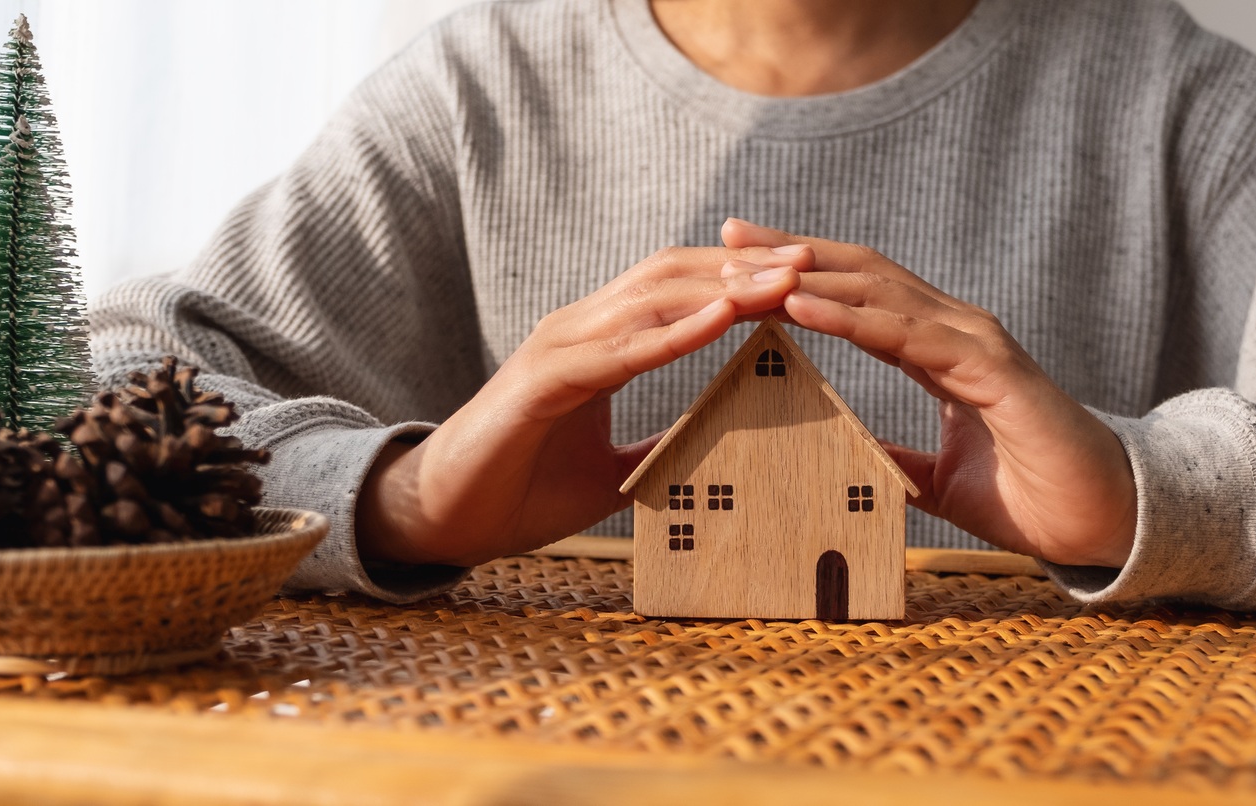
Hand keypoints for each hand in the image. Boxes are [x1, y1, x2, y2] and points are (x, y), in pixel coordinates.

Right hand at [359, 244, 813, 566]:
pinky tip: (722, 319)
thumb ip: (664, 446)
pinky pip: (620, 350)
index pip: (681, 292)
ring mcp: (560, 349)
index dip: (741, 278)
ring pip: (652, 300)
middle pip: (675, 277)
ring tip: (784, 281)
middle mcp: (581, 330)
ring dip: (723, 288)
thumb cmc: (523, 491)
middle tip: (811, 259)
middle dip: (745, 266)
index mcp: (601, 343)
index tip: (804, 277)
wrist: (445, 516)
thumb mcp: (616, 471)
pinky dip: (674, 331)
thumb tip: (721, 449)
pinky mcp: (543, 381)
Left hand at [721, 218, 1136, 566]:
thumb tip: (845, 455)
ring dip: (809, 275)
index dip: (798, 272)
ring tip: (747, 266)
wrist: (1101, 523)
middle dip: (790, 252)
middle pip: (859, 273)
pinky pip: (907, 333)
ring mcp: (975, 341)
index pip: (857, 294)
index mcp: (938, 348)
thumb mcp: (937, 479)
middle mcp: (954, 330)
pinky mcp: (991, 368)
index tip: (737, 262)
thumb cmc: (1030, 498)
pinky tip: (799, 304)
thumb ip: (893, 457)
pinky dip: (850, 315)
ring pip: (878, 291)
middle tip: (725, 236)